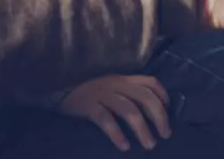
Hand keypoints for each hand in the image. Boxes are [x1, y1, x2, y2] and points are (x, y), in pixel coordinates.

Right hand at [56, 75, 171, 151]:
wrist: (55, 86)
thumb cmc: (85, 90)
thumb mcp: (107, 85)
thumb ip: (124, 93)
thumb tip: (146, 112)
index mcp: (122, 78)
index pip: (149, 81)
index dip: (163, 95)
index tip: (168, 109)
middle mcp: (115, 83)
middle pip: (145, 97)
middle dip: (159, 116)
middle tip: (165, 135)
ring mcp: (101, 94)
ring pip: (129, 110)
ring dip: (142, 129)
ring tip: (149, 145)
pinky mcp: (88, 105)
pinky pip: (105, 119)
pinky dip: (116, 133)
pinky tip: (124, 146)